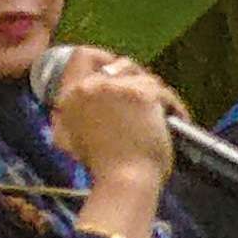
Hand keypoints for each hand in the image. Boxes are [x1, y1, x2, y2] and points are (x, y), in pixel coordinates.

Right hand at [46, 49, 181, 187]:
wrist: (124, 181)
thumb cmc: (102, 168)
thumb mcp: (67, 142)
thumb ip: (63, 120)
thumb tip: (59, 109)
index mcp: (71, 95)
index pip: (82, 55)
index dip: (103, 57)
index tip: (117, 69)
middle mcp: (91, 85)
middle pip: (120, 63)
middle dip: (137, 77)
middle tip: (148, 96)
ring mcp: (117, 88)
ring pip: (146, 77)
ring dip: (158, 93)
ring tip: (165, 112)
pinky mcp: (142, 95)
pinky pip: (164, 92)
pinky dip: (175, 106)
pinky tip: (178, 118)